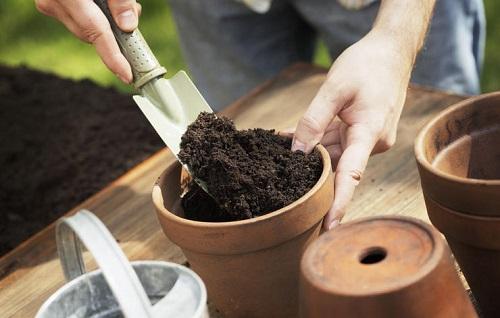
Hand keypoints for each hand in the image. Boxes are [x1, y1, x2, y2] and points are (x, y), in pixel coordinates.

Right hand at [35, 0, 140, 82]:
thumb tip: (128, 26)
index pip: (95, 33)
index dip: (113, 57)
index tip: (127, 75)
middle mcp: (54, 2)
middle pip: (91, 34)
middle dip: (115, 36)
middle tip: (135, 24)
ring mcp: (50, 4)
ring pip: (85, 28)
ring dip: (106, 25)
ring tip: (120, 7)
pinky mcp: (52, 3)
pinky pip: (77, 19)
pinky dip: (95, 17)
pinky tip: (104, 5)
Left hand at [292, 30, 413, 229]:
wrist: (392, 51)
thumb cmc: (367, 65)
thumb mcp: (334, 89)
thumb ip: (313, 121)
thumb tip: (297, 152)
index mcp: (369, 134)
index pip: (351, 175)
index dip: (339, 203)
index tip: (329, 227)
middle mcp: (372, 142)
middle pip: (338, 167)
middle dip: (312, 173)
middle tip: (285, 186)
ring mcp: (368, 139)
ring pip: (335, 154)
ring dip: (311, 153)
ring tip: (281, 151)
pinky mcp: (364, 132)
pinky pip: (337, 142)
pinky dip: (319, 140)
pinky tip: (294, 137)